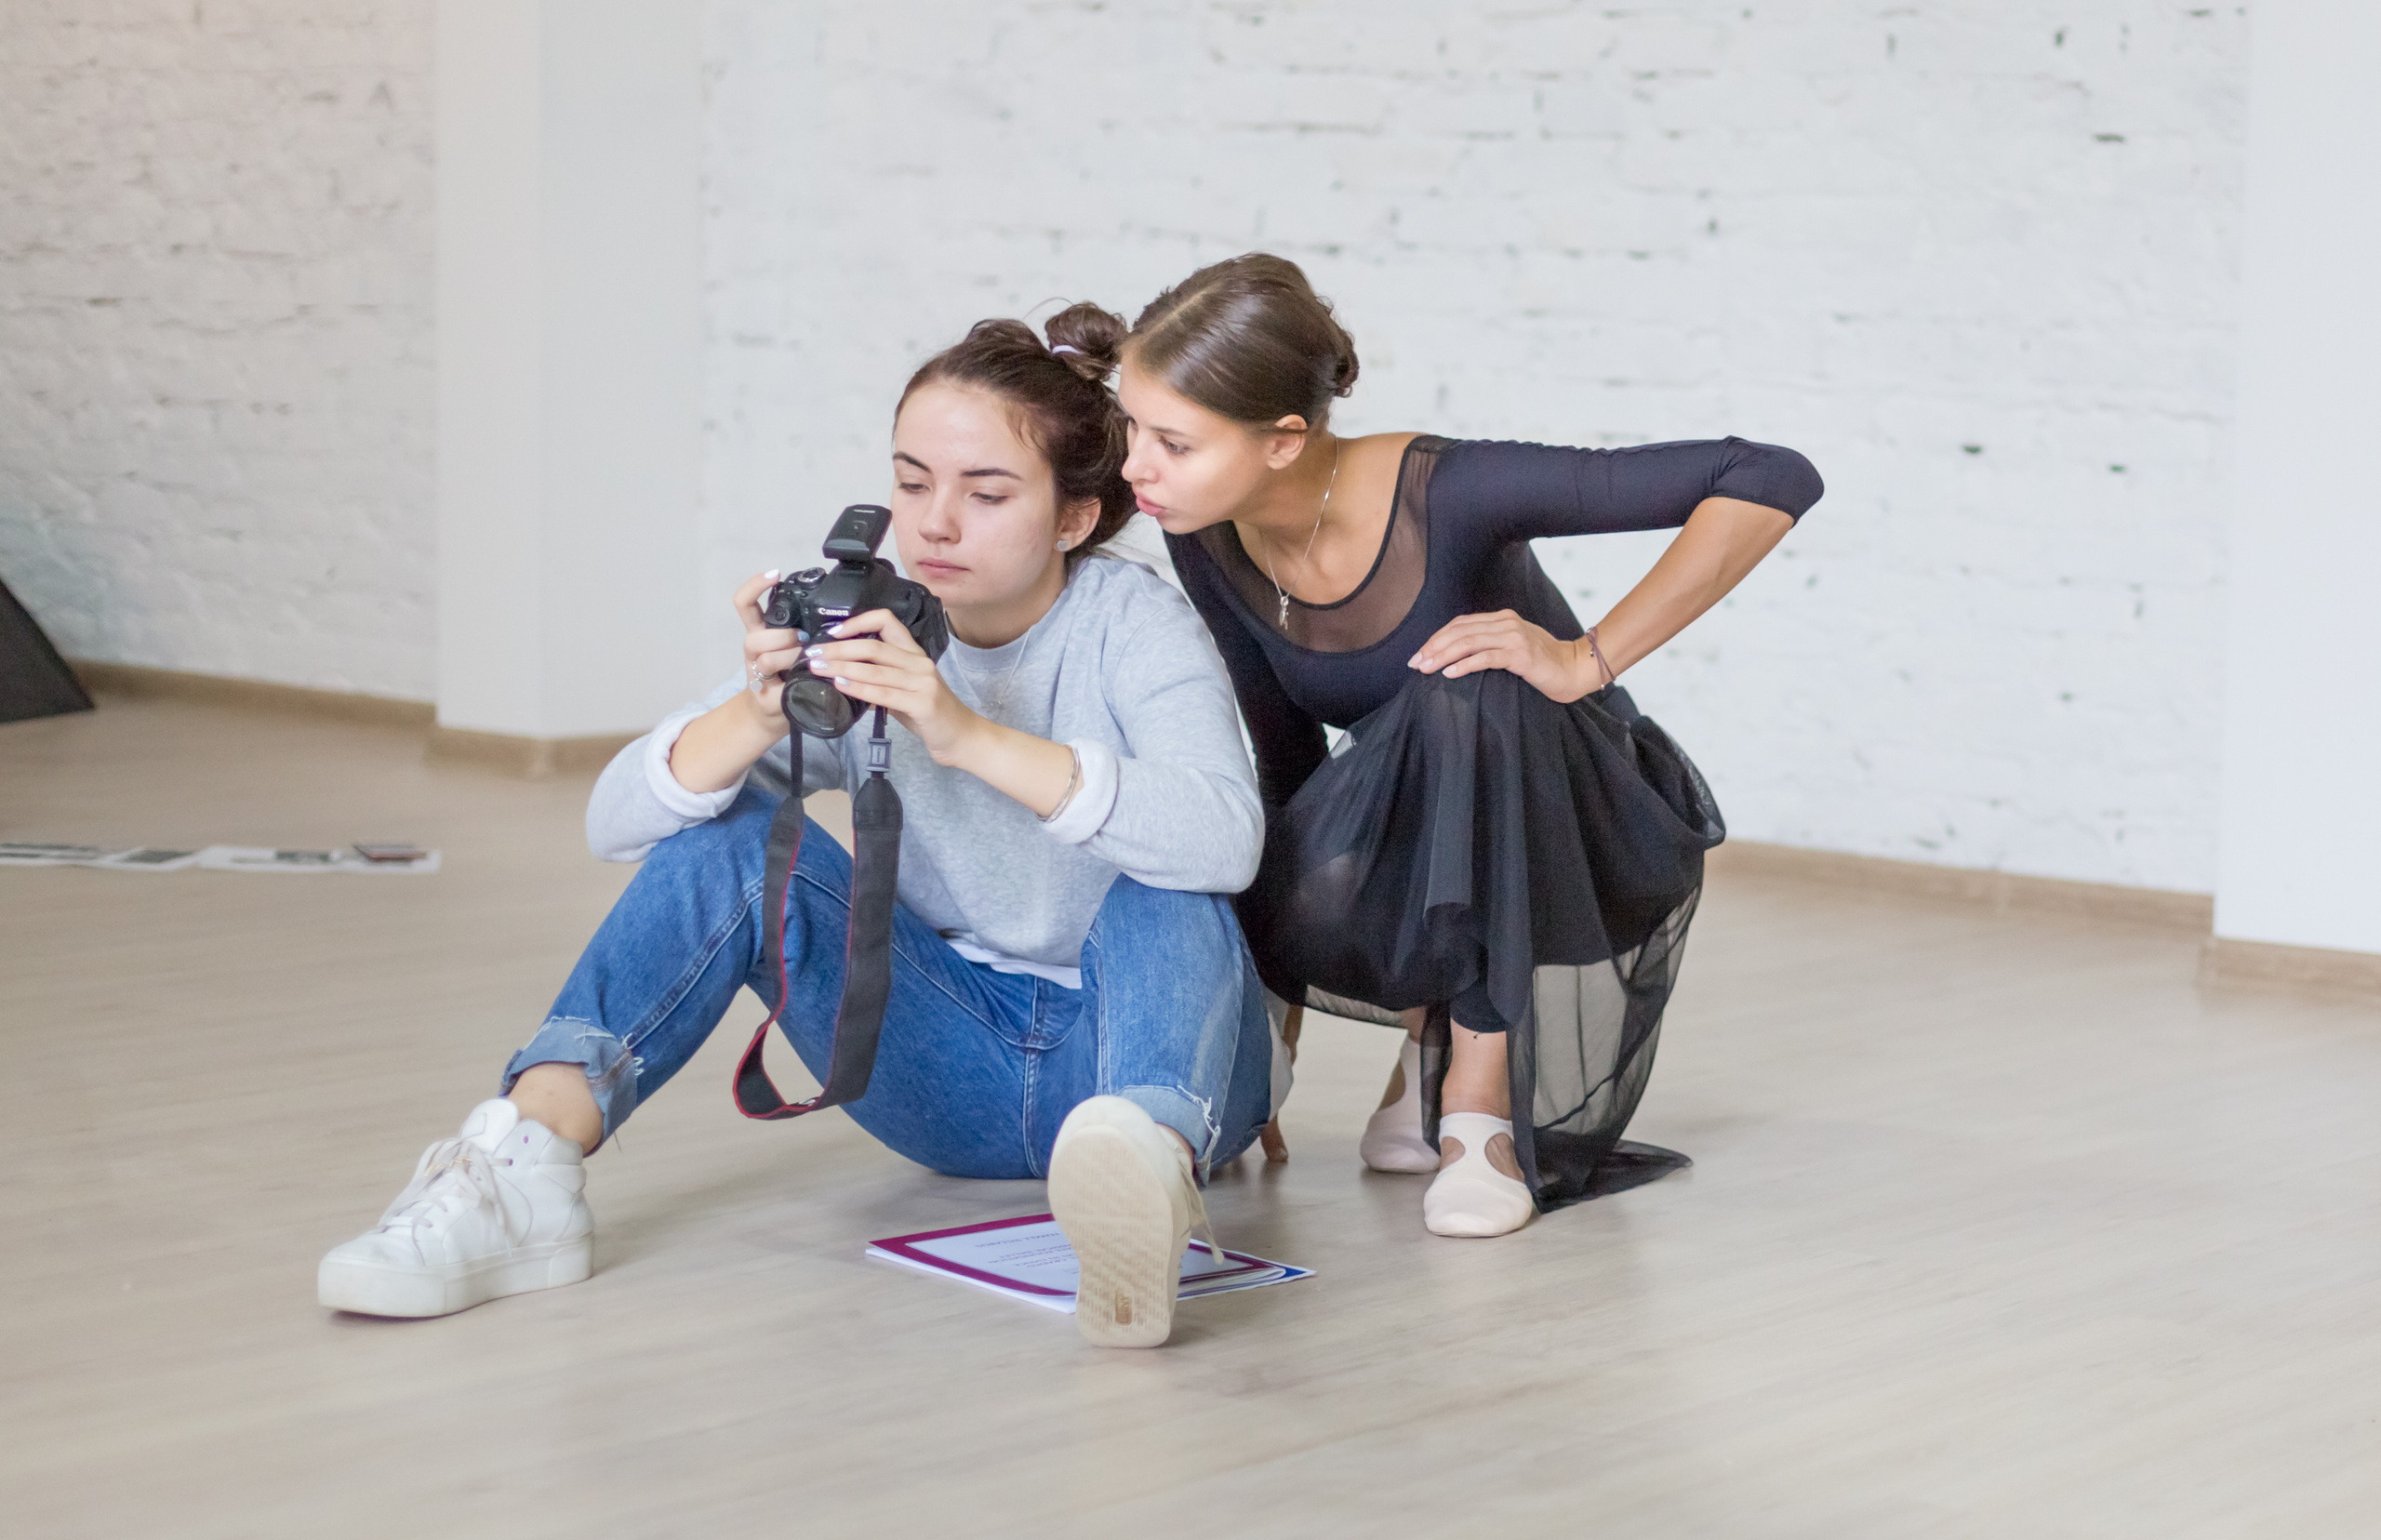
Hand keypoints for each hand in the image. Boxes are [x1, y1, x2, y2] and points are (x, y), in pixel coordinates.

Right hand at [731, 570, 803, 736]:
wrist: (772, 711)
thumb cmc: (789, 673)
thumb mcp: (795, 644)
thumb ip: (806, 629)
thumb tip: (838, 612)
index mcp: (761, 633)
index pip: (745, 604)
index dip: (754, 586)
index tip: (774, 574)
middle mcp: (754, 651)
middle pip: (753, 637)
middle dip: (782, 637)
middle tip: (804, 640)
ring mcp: (756, 673)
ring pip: (765, 659)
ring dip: (789, 657)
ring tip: (806, 661)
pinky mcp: (764, 695)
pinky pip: (776, 686)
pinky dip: (792, 682)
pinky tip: (802, 682)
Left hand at [804, 608, 981, 761]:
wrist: (962, 737)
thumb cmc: (930, 715)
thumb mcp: (903, 692)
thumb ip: (878, 681)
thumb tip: (841, 677)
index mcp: (914, 654)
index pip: (887, 621)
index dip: (858, 621)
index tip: (833, 632)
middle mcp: (919, 662)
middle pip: (874, 645)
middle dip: (839, 648)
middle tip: (814, 654)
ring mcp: (923, 682)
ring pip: (876, 668)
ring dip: (842, 667)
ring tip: (819, 669)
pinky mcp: (923, 703)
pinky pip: (884, 693)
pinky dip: (859, 688)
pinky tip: (840, 686)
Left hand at [1407, 609, 1601, 701]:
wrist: (1575, 670)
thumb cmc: (1542, 665)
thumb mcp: (1513, 648)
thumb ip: (1490, 645)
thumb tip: (1456, 656)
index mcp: (1502, 619)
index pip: (1460, 624)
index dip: (1437, 638)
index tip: (1419, 654)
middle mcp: (1506, 622)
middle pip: (1459, 631)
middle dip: (1433, 647)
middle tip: (1415, 663)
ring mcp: (1514, 636)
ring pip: (1468, 642)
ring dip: (1443, 656)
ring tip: (1425, 668)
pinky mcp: (1520, 654)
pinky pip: (1485, 658)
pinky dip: (1464, 665)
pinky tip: (1448, 673)